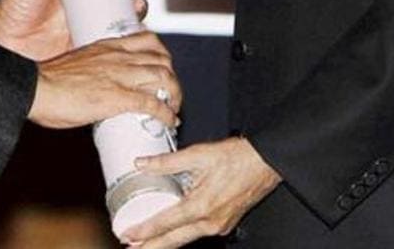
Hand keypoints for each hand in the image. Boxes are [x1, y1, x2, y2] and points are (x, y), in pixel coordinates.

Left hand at [0, 0, 147, 60]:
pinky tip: (127, 35)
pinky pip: (108, 42)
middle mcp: (81, 5)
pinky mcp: (83, 45)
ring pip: (116, 19)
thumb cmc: (11, 10)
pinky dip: (121, 39)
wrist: (3, 42)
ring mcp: (84, 25)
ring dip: (131, 13)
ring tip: (135, 7)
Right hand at [28, 31, 181, 128]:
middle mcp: (118, 57)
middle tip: (171, 92)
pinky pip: (152, 103)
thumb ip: (95, 70)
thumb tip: (102, 86)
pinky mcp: (118, 97)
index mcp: (108, 46)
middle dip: (172, 77)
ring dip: (175, 95)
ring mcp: (120, 76)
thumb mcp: (78, 63)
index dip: (162, 54)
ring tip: (173, 109)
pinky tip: (168, 121)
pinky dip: (165, 113)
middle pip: (162, 60)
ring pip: (164, 78)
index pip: (148, 40)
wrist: (36, 89)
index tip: (163, 67)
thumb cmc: (49, 80)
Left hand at [124, 138, 281, 247]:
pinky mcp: (225, 223)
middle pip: (174, 240)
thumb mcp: (198, 154)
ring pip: (186, 239)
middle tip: (131, 248)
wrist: (265, 162)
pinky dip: (182, 235)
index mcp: (201, 206)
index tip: (128, 233)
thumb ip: (167, 161)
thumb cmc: (236, 158)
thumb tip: (142, 163)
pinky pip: (198, 233)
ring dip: (165, 242)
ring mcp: (219, 225)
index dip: (144, 230)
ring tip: (146, 244)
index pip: (165, 223)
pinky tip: (173, 231)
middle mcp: (210, 221)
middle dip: (151, 246)